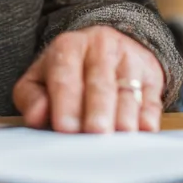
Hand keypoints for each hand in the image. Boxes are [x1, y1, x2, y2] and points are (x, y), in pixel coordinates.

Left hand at [13, 26, 164, 133]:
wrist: (106, 45)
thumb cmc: (67, 72)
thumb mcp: (40, 78)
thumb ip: (32, 98)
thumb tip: (36, 117)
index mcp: (69, 47)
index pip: (66, 76)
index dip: (66, 103)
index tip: (66, 128)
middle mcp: (101, 47)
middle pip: (100, 83)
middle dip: (98, 111)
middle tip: (95, 134)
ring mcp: (129, 59)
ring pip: (129, 90)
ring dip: (125, 116)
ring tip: (120, 137)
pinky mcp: (151, 74)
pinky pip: (151, 98)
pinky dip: (147, 116)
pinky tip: (142, 131)